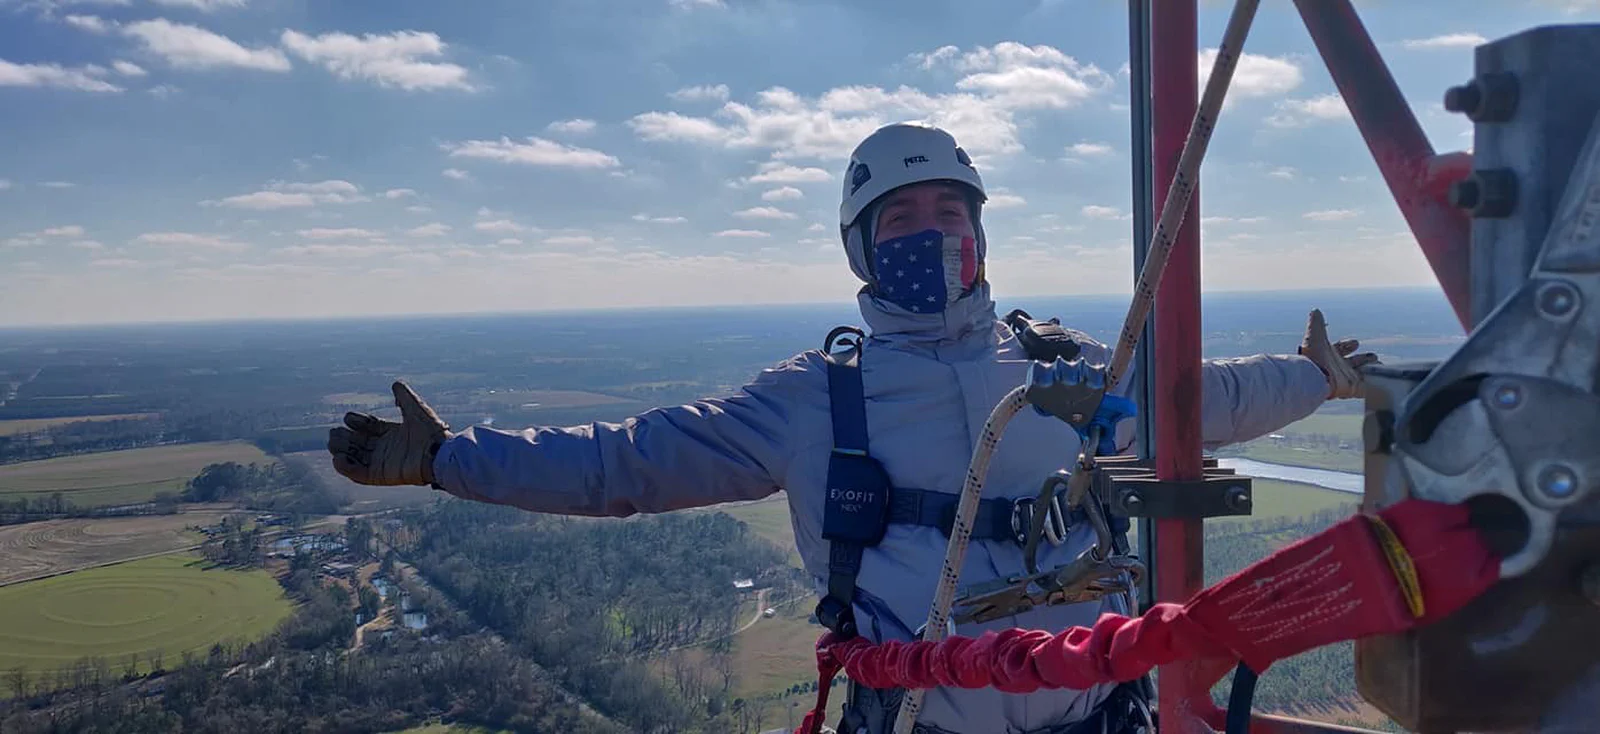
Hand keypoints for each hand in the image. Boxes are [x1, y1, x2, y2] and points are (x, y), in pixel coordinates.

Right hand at [327, 380, 451, 485]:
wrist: (440, 453)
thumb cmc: (432, 432)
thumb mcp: (416, 409)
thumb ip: (404, 397)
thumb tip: (395, 383)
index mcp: (394, 433)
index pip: (370, 427)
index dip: (358, 422)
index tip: (348, 418)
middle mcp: (387, 448)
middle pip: (359, 443)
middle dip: (344, 438)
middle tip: (333, 432)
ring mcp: (383, 463)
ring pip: (355, 458)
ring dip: (341, 451)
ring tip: (332, 443)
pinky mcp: (381, 475)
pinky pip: (359, 474)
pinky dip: (346, 468)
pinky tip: (337, 459)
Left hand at [1299, 309, 1377, 399]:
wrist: (1313, 377)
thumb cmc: (1313, 356)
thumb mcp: (1314, 335)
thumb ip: (1316, 324)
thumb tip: (1315, 310)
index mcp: (1328, 355)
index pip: (1340, 349)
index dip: (1347, 346)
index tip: (1355, 343)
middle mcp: (1337, 368)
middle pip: (1352, 363)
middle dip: (1362, 359)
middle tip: (1373, 356)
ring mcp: (1345, 379)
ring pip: (1361, 374)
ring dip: (1370, 370)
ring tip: (1379, 365)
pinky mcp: (1352, 388)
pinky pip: (1367, 388)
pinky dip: (1376, 386)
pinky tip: (1385, 383)